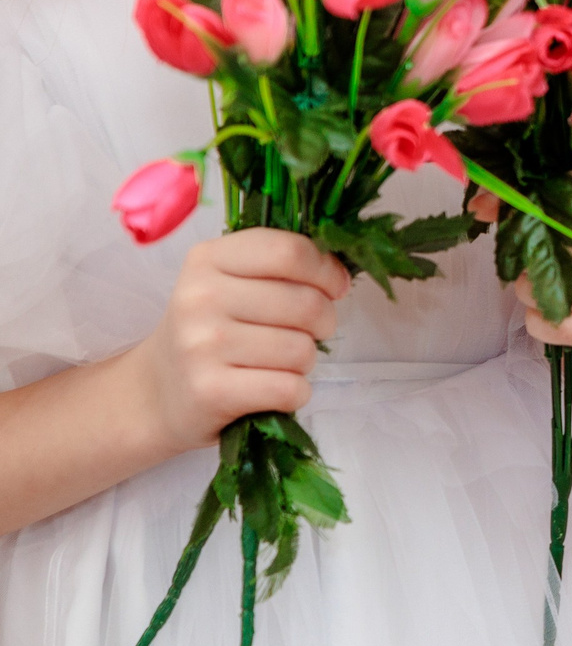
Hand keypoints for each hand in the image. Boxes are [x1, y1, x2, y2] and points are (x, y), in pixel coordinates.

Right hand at [133, 229, 347, 451]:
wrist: (155, 392)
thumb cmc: (209, 330)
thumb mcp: (230, 281)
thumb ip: (280, 265)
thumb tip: (342, 273)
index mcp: (208, 259)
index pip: (290, 251)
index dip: (327, 271)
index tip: (335, 287)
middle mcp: (199, 297)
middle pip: (306, 303)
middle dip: (323, 323)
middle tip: (304, 333)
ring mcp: (201, 345)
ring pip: (302, 349)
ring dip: (304, 361)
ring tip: (276, 363)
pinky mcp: (210, 391)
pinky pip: (290, 388)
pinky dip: (294, 393)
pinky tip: (270, 389)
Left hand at [472, 171, 571, 352]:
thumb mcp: (547, 221)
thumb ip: (517, 204)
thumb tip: (482, 205)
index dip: (544, 205)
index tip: (520, 218)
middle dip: (536, 261)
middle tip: (524, 270)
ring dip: (538, 296)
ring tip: (534, 294)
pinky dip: (546, 327)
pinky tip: (543, 318)